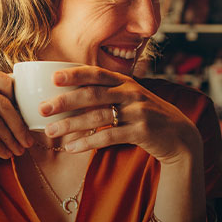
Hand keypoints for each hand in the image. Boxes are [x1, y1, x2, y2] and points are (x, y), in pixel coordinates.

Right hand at [0, 61, 33, 163]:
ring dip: (12, 139)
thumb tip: (16, 87)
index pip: (5, 83)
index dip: (20, 103)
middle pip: (5, 103)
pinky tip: (6, 155)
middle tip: (29, 140)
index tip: (27, 119)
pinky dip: (0, 148)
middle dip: (20, 125)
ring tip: (20, 151)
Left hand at [38, 66, 201, 164]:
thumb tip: (70, 97)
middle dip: (65, 101)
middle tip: (42, 109)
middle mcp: (131, 93)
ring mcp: (137, 112)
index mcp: (126, 82)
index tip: (53, 77)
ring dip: (71, 124)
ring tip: (51, 132)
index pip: (97, 73)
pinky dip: (88, 142)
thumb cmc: (147, 116)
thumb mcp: (131, 99)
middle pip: (93, 94)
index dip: (75, 74)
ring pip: (98, 116)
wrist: (179, 135)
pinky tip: (72, 147)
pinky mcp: (141, 132)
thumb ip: (108, 94)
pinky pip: (109, 136)